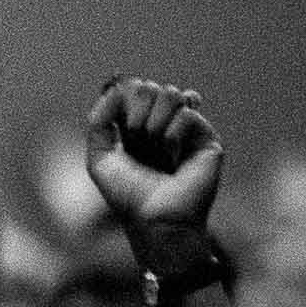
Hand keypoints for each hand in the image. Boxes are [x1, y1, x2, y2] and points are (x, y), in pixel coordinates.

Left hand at [85, 76, 221, 268]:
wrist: (154, 218)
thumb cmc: (128, 195)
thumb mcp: (99, 159)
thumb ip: (98, 122)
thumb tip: (114, 89)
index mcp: (139, 127)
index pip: (135, 90)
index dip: (125, 98)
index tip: (121, 126)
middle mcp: (163, 125)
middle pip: (151, 88)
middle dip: (137, 111)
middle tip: (136, 138)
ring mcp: (186, 130)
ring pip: (171, 94)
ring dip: (153, 122)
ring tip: (154, 149)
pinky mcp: (206, 138)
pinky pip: (187, 114)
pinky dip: (171, 135)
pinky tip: (172, 157)